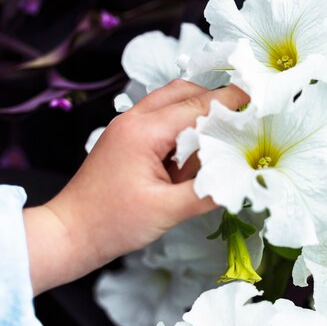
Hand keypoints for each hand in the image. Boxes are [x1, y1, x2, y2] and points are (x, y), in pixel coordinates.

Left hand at [23, 80, 248, 294]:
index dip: (230, 102)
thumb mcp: (166, 212)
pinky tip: (193, 151)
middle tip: (242, 114)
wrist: (69, 233)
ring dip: (196, 112)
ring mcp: (127, 128)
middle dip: (214, 99)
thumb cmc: (111, 224)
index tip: (257, 99)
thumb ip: (206, 193)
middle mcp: (134, 120)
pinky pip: (160, 120)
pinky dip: (181, 126)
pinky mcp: (126, 140)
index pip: (197, 106)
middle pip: (183, 91)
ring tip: (220, 135)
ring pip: (170, 102)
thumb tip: (240, 180)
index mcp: (144, 132)